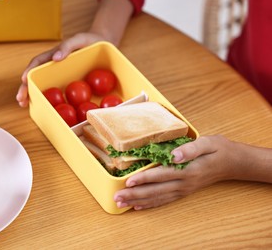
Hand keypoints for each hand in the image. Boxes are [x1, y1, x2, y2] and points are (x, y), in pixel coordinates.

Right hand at [16, 33, 106, 106]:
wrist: (102, 45)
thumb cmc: (89, 41)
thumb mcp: (79, 39)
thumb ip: (67, 46)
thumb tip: (55, 59)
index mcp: (53, 56)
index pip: (37, 63)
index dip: (29, 71)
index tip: (23, 80)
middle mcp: (52, 67)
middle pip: (35, 77)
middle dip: (25, 88)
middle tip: (20, 99)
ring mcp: (59, 76)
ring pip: (42, 86)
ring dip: (32, 95)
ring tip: (24, 105)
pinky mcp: (67, 83)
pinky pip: (57, 92)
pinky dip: (49, 99)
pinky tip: (45, 108)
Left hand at [113, 136, 237, 209]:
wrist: (232, 162)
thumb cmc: (218, 149)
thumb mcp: (207, 142)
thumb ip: (190, 149)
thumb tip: (174, 155)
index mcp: (188, 170)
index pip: (161, 175)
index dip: (144, 178)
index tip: (128, 181)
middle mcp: (184, 183)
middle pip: (155, 190)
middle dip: (134, 194)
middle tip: (117, 198)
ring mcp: (183, 189)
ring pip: (157, 198)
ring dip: (138, 201)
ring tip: (121, 204)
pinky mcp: (183, 192)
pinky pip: (164, 200)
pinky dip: (150, 204)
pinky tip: (138, 207)